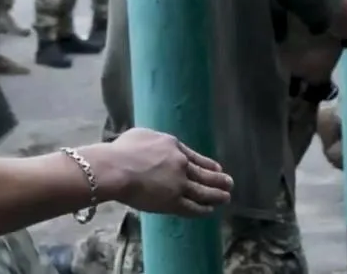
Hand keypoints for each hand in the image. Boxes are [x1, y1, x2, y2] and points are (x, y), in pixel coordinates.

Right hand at [87, 128, 232, 215]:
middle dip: (219, 180)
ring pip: (203, 192)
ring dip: (217, 195)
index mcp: (173, 146)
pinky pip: (192, 207)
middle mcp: (180, 164)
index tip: (217, 168)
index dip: (207, 164)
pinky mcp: (173, 202)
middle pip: (204, 174)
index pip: (195, 157)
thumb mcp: (141, 135)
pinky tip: (210, 210)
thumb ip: (153, 141)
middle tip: (230, 183)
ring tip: (226, 198)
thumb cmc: (121, 151)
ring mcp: (178, 184)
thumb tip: (151, 143)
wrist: (116, 168)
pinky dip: (203, 209)